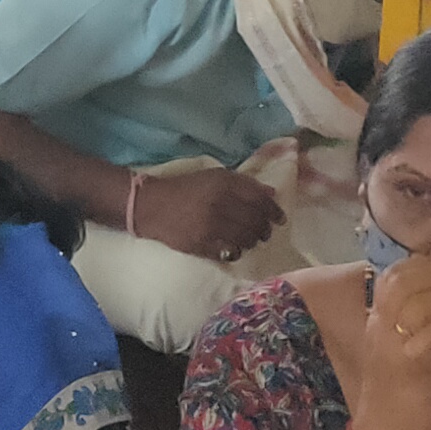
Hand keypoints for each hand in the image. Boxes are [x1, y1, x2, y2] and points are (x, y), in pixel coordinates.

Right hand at [125, 167, 286, 262]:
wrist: (150, 205)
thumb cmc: (185, 188)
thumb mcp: (213, 177)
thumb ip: (243, 184)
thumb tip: (271, 194)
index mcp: (223, 184)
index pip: (260, 200)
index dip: (274, 210)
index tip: (280, 218)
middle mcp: (219, 204)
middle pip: (256, 221)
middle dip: (265, 228)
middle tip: (266, 231)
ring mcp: (210, 227)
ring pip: (246, 239)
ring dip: (253, 241)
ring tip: (251, 240)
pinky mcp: (201, 244)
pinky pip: (230, 252)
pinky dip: (237, 251)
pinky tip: (235, 248)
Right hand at [320, 254, 430, 429]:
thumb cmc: (399, 402)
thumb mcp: (405, 355)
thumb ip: (418, 330)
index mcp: (377, 325)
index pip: (390, 276)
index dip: (420, 266)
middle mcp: (380, 329)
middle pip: (400, 280)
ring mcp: (392, 347)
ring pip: (413, 301)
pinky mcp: (409, 366)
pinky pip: (426, 333)